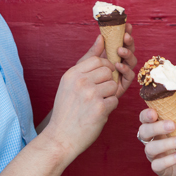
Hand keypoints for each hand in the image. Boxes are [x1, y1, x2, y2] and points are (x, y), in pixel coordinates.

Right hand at [44, 47, 119, 162]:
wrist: (60, 138)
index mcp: (72, 74)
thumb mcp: (70, 83)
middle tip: (98, 94)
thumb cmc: (67, 110)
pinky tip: (98, 113)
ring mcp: (90, 94)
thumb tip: (101, 38)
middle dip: (107, 82)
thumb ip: (87, 61)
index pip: (98, 59)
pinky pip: (115, 100)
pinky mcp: (100, 108)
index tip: (99, 79)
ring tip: (97, 104)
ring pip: (114, 85)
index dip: (103, 68)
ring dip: (109, 95)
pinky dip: (109, 107)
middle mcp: (80, 82)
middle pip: (108, 70)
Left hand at [82, 24, 136, 97]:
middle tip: (125, 36)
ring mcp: (122, 72)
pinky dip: (125, 69)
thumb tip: (100, 36)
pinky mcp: (123, 84)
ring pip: (132, 61)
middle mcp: (120, 61)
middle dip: (129, 41)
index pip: (121, 41)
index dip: (126, 32)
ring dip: (128, 54)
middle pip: (130, 49)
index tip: (127, 25)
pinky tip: (118, 65)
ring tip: (120, 50)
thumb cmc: (84, 78)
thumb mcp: (86, 62)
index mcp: (112, 53)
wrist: (82, 97)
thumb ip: (95, 51)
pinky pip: (130, 75)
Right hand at [137, 105, 175, 175]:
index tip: (154, 113)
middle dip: (156, 128)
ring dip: (167, 144)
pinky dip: (169, 160)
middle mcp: (150, 139)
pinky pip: (157, 165)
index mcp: (155, 125)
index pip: (144, 117)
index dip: (146, 115)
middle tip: (172, 125)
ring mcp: (153, 154)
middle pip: (144, 132)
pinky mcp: (158, 168)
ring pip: (150, 148)